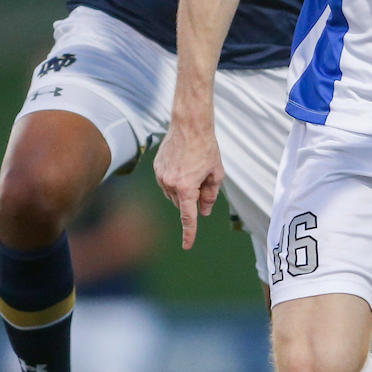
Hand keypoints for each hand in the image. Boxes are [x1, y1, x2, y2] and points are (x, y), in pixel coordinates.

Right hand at [154, 119, 224, 249]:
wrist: (190, 125)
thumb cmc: (206, 147)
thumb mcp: (216, 173)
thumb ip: (210, 195)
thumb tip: (204, 212)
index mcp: (186, 187)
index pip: (187, 217)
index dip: (189, 233)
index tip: (187, 246)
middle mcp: (170, 184)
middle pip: (181, 203)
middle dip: (192, 198)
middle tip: (202, 180)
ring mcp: (161, 176)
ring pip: (172, 194)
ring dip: (183, 189)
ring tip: (193, 168)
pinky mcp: (156, 167)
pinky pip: (166, 182)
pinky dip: (175, 180)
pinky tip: (183, 164)